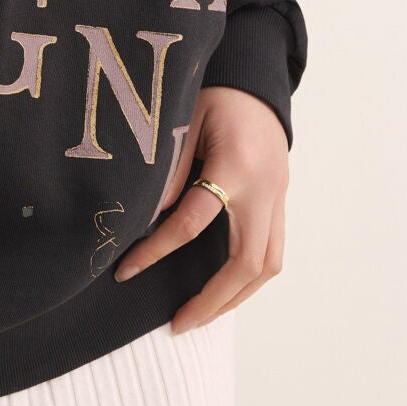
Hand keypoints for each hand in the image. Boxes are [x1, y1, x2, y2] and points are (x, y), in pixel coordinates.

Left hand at [113, 86, 287, 332]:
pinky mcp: (281, 202)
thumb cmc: (215, 96)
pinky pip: (273, 252)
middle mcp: (264, 189)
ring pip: (268, 266)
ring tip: (201, 316)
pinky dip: (249, 279)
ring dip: (235, 298)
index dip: (156, 250)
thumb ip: (168, 170)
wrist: (255, 82)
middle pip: (247, 263)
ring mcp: (278, 197)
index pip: (192, 222)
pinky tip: (224, 291)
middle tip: (179, 323)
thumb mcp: (182, 121)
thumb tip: (148, 220)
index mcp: (235, 165)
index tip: (126, 270)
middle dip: (212, 300)